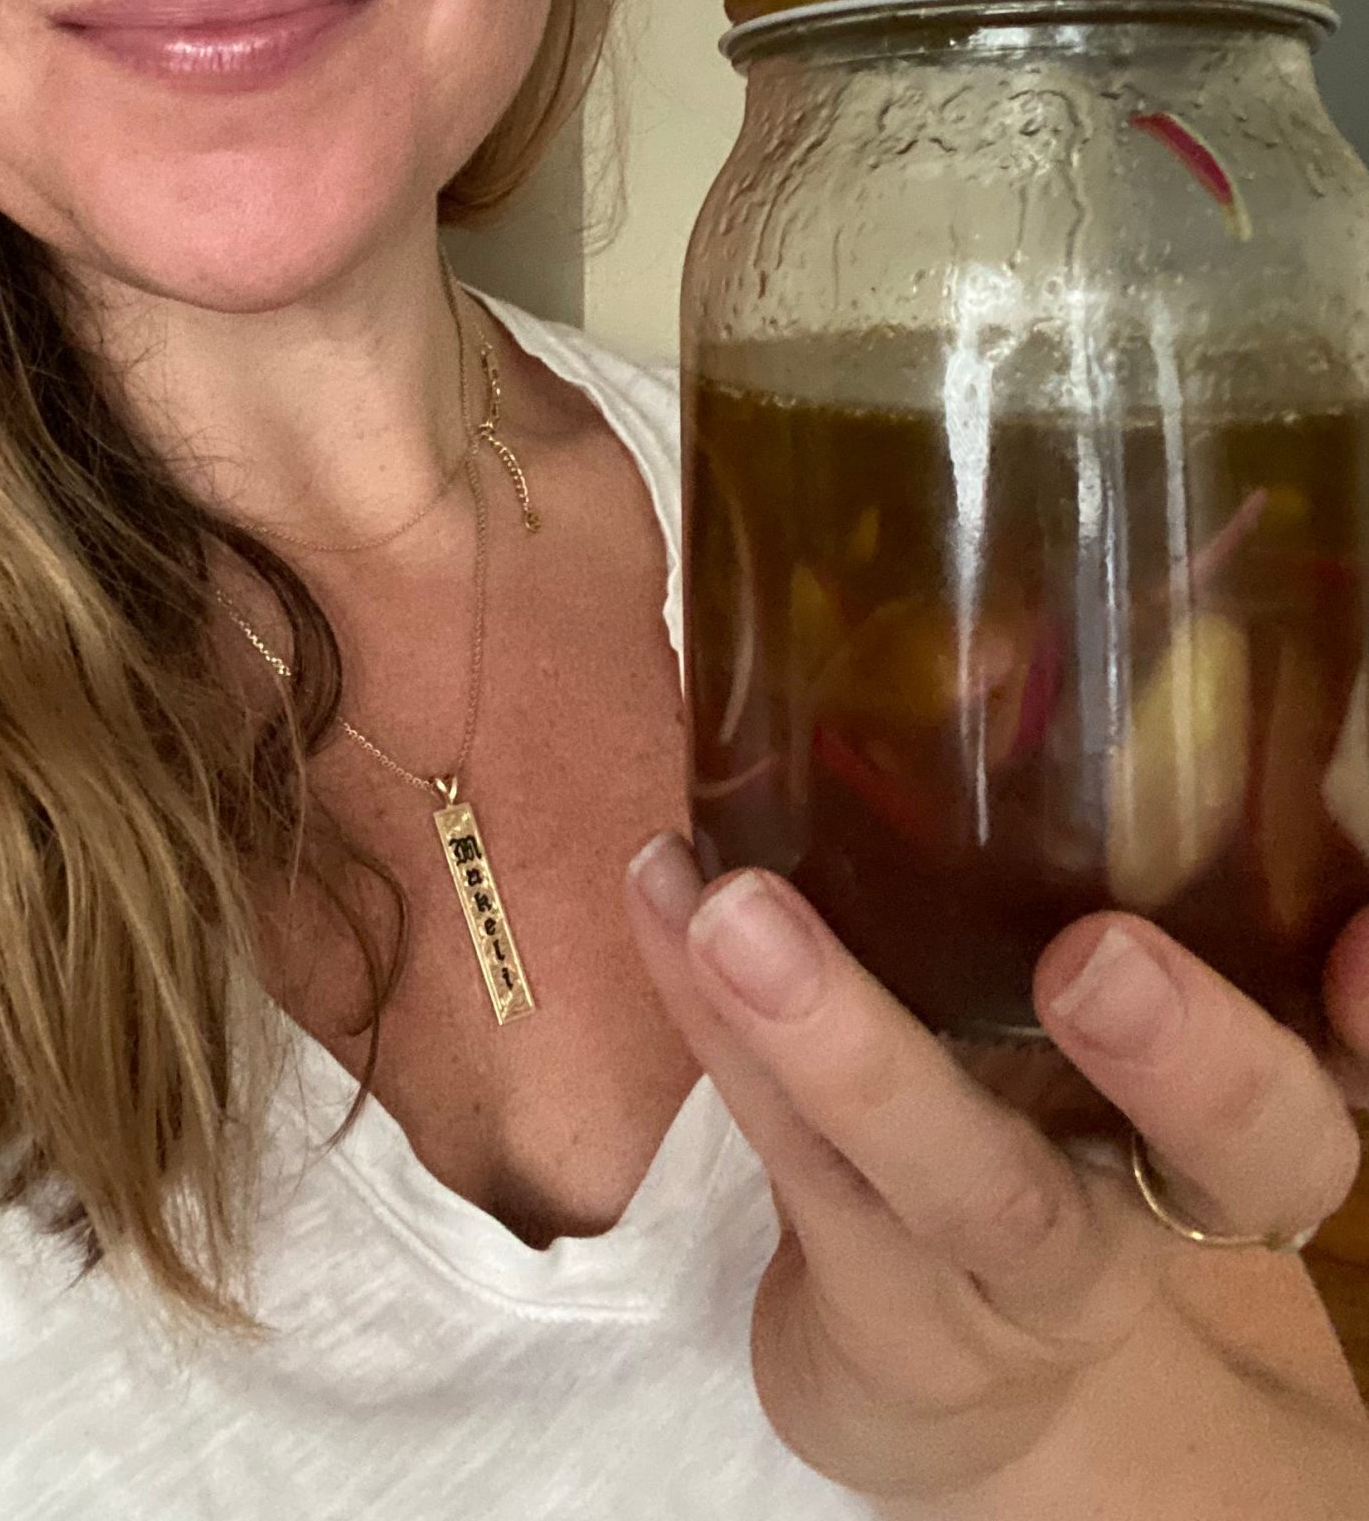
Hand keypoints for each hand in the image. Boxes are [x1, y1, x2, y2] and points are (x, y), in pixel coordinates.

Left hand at [625, 838, 1368, 1506]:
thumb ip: (1097, 834)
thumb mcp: (1108, 982)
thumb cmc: (1043, 1098)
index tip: (1363, 940)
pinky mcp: (883, 1305)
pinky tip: (659, 894)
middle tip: (1096, 957)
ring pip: (961, 1179)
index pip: (1355, 1063)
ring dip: (843, 1039)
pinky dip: (713, 1027)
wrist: (942, 1358)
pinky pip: (795, 1163)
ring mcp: (1024, 1272)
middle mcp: (1171, 1194)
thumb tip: (998, 597)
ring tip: (736, 910)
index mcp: (1258, 1096)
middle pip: (1237, 1160)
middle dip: (1186, 1059)